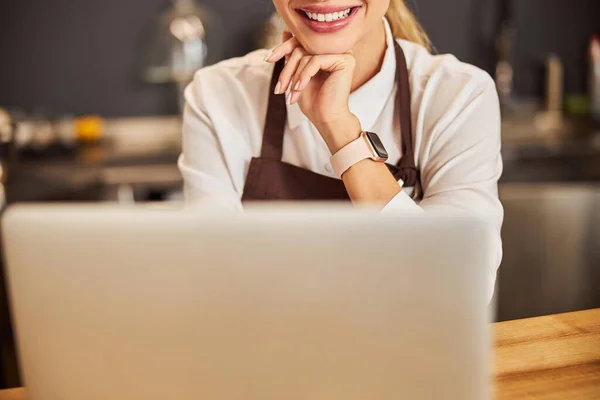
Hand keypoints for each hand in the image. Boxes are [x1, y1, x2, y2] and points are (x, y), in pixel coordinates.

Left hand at [264, 32, 360, 152]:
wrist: (326, 119)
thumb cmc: (314, 102)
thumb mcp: (297, 75)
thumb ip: (294, 55)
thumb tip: (286, 33)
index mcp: (325, 52)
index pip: (300, 42)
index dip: (282, 49)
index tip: (268, 59)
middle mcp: (335, 50)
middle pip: (302, 48)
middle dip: (286, 68)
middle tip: (279, 88)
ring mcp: (342, 54)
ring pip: (306, 55)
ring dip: (293, 77)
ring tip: (291, 95)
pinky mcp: (345, 60)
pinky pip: (315, 61)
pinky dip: (304, 76)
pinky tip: (299, 89)